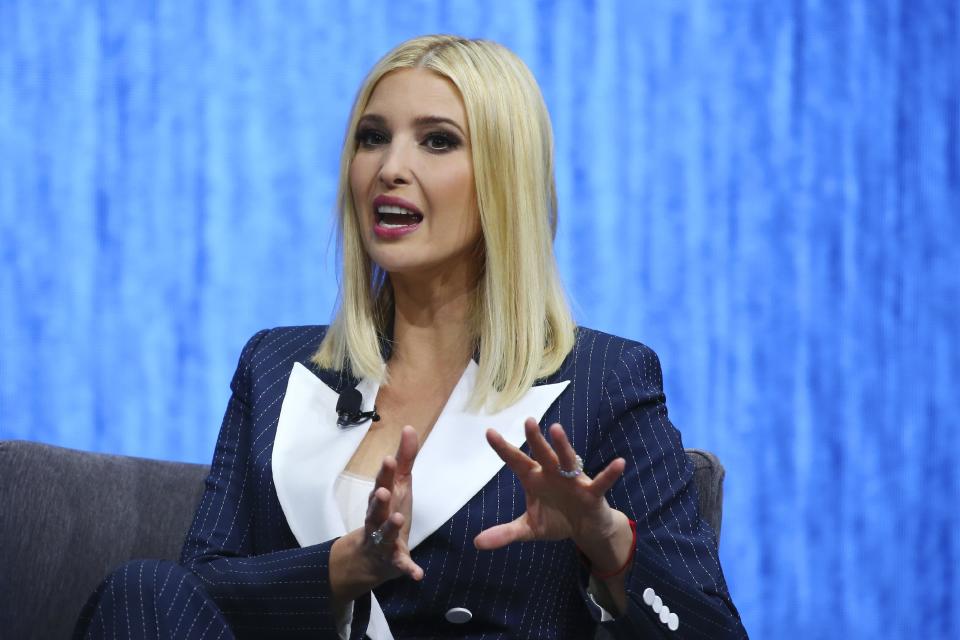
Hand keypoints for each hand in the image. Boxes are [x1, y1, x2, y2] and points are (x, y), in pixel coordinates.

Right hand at [330, 426, 422, 605]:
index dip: (384, 473)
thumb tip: (410, 428)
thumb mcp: (399, 485)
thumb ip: (405, 459)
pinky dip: (408, 569)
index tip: (388, 460)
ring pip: (384, 535)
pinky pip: (400, 566)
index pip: (381, 484)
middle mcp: (378, 519)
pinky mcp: (394, 561)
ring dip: (390, 528)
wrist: (372, 556)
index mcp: (381, 499)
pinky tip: (418, 574)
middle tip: (382, 491)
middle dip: (378, 500)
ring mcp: (383, 541)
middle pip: (376, 509)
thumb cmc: (389, 512)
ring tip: (397, 520)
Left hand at [474, 418, 628, 566]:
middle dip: (535, 439)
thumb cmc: (556, 519)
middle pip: (543, 454)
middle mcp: (553, 474)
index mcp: (534, 479)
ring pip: (567, 460)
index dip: (504, 448)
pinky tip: (619, 463)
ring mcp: (573, 481)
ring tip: (557, 429)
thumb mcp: (529, 529)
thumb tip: (476, 542)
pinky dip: (610, 473)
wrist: (584, 529)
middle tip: (528, 421)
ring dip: (563, 446)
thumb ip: (505, 533)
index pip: (516, 461)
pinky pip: (601, 482)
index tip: (489, 432)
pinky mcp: (592, 493)